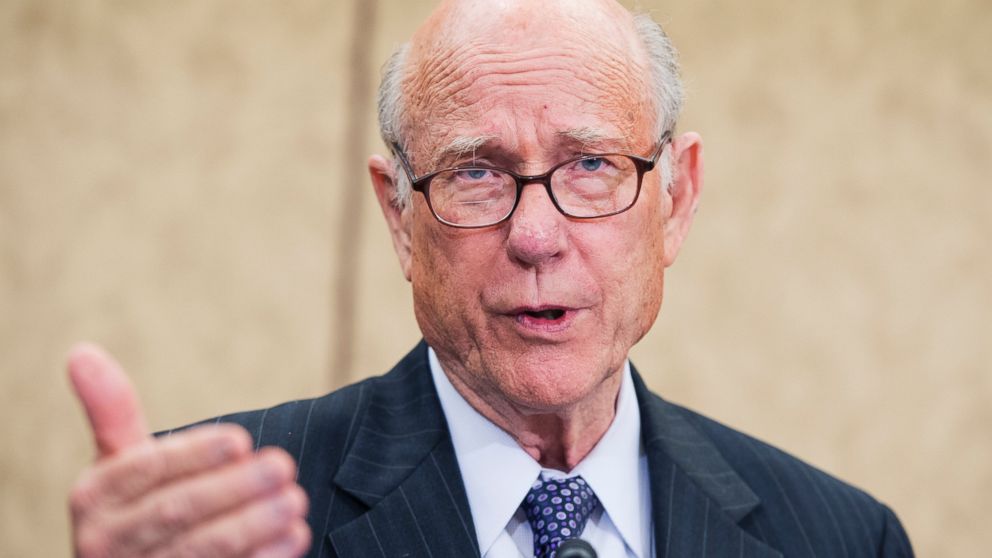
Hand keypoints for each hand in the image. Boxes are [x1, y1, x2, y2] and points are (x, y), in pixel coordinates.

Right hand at [68, 344, 311, 556]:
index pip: (147, 471)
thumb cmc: (136, 505)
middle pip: (176, 512)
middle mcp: (106, 544)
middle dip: (233, 489)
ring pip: (199, 551)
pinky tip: (293, 539)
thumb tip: (81, 350)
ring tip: (295, 501)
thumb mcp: (119, 461)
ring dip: (253, 526)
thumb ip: (112, 410)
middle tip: (283, 466)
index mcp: (95, 497)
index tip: (241, 440)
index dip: (194, 455)